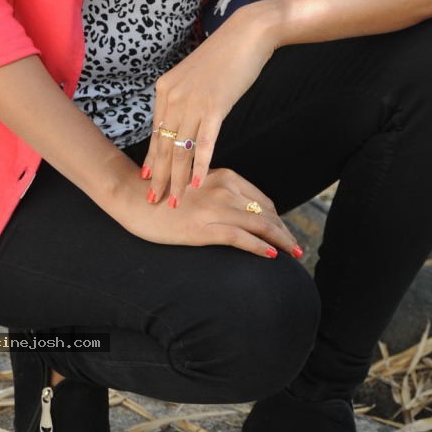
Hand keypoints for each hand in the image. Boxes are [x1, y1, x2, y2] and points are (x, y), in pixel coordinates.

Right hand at [128, 167, 301, 259]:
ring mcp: (216, 207)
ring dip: (280, 241)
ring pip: (260, 225)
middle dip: (284, 232)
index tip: (285, 233)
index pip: (262, 201)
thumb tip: (241, 213)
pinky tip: (270, 255)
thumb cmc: (166, 195)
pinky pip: (240, 237)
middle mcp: (226, 188)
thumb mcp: (200, 188)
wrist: (135, 198)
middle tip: (296, 249)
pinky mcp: (205, 226)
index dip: (277, 219)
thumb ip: (220, 195)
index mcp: (225, 176)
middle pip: (266, 213)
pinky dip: (259, 246)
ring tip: (292, 254)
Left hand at [142, 5, 277, 205]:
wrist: (247, 35)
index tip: (148, 181)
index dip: (152, 160)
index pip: (155, 133)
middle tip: (153, 201)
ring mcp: (192, 102)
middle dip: (158, 176)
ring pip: (180, 149)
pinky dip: (201, 166)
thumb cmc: (224, 56)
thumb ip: (184, 98)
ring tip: (175, 201)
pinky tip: (198, 184)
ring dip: (177, 179)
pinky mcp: (214, 106)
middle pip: (162, 145)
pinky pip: (204, 143)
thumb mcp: (195, 77)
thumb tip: (182, 122)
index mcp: (165, 90)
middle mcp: (173, 97)